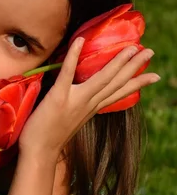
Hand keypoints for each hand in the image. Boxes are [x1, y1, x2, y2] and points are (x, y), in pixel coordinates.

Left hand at [18, 37, 158, 157]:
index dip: (137, 83)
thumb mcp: (71, 120)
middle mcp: (89, 104)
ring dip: (118, 62)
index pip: (119, 93)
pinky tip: (80, 40)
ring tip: (131, 47)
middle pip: (116, 83)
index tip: (155, 75)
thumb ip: (80, 106)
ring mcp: (75, 100)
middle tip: (150, 51)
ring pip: (102, 78)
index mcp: (92, 109)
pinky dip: (73, 55)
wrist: (39, 153)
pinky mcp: (58, 97)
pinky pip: (67, 73)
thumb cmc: (49, 137)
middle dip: (135, 67)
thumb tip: (83, 94)